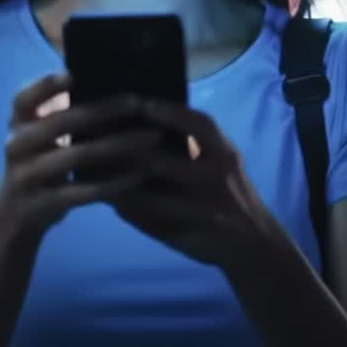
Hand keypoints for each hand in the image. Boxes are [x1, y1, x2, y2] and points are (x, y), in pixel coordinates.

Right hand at [0, 75, 165, 236]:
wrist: (16, 215)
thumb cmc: (41, 163)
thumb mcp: (41, 136)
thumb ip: (64, 113)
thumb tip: (113, 80)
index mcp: (18, 123)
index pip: (24, 98)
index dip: (48, 85)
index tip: (77, 74)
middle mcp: (16, 145)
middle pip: (61, 122)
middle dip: (103, 110)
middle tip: (139, 102)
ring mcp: (26, 176)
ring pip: (77, 155)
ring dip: (119, 144)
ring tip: (153, 135)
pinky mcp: (42, 205)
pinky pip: (83, 192)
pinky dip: (114, 183)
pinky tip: (140, 175)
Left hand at [106, 98, 280, 268]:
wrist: (253, 244)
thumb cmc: (228, 192)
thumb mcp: (221, 162)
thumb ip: (193, 143)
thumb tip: (145, 114)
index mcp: (224, 154)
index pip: (200, 125)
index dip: (171, 113)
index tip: (141, 103)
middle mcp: (217, 178)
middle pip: (165, 162)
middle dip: (128, 152)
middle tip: (99, 138)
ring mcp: (205, 210)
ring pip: (151, 198)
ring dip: (120, 185)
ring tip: (94, 172)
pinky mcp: (192, 235)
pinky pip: (152, 222)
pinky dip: (130, 211)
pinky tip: (113, 202)